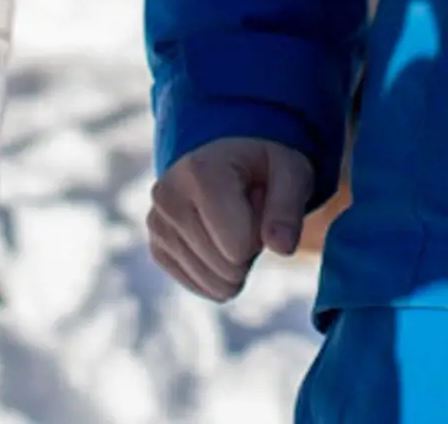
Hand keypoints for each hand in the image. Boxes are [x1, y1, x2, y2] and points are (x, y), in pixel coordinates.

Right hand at [148, 136, 314, 302]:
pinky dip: (219, 272)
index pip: (239, 247)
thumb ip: (289, 207)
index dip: (261, 233)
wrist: (230, 160)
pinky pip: (201, 288)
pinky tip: (217, 236)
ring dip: (235, 262)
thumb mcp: (290, 172)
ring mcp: (157, 224)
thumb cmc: (263, 167)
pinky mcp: (157, 248)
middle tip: (246, 212)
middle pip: (228, 268)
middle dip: (249, 249)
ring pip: (215, 285)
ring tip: (232, 222)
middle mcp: (167, 197)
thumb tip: (283, 247)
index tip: (257, 199)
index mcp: (199, 172)